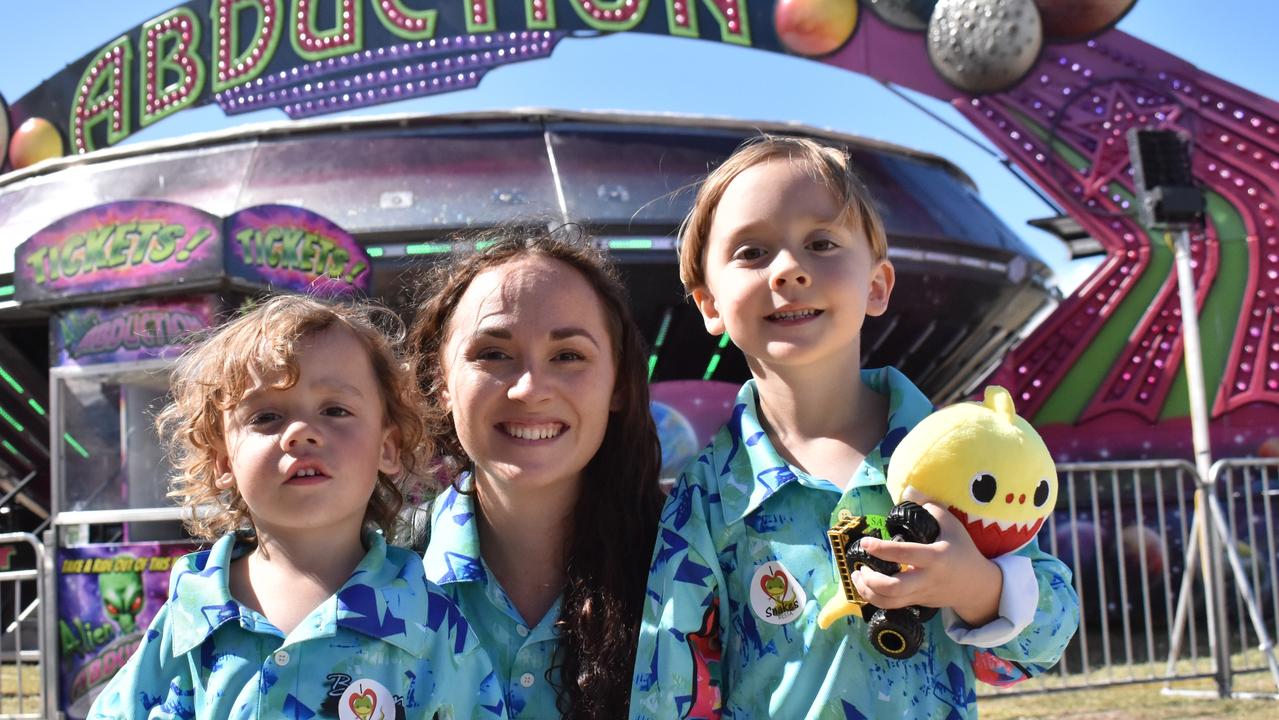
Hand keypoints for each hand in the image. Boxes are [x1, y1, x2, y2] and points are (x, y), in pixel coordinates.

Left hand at [850, 502, 1002, 625]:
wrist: (977, 586)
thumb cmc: (963, 551)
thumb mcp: (952, 526)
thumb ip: (931, 507)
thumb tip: (910, 492)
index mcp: (935, 558)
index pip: (904, 554)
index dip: (881, 549)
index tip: (865, 542)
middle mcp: (926, 579)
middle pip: (893, 588)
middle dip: (870, 580)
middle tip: (860, 567)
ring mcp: (921, 594)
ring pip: (889, 602)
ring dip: (867, 592)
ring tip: (857, 576)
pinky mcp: (917, 603)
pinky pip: (892, 606)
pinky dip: (875, 598)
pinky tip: (866, 586)